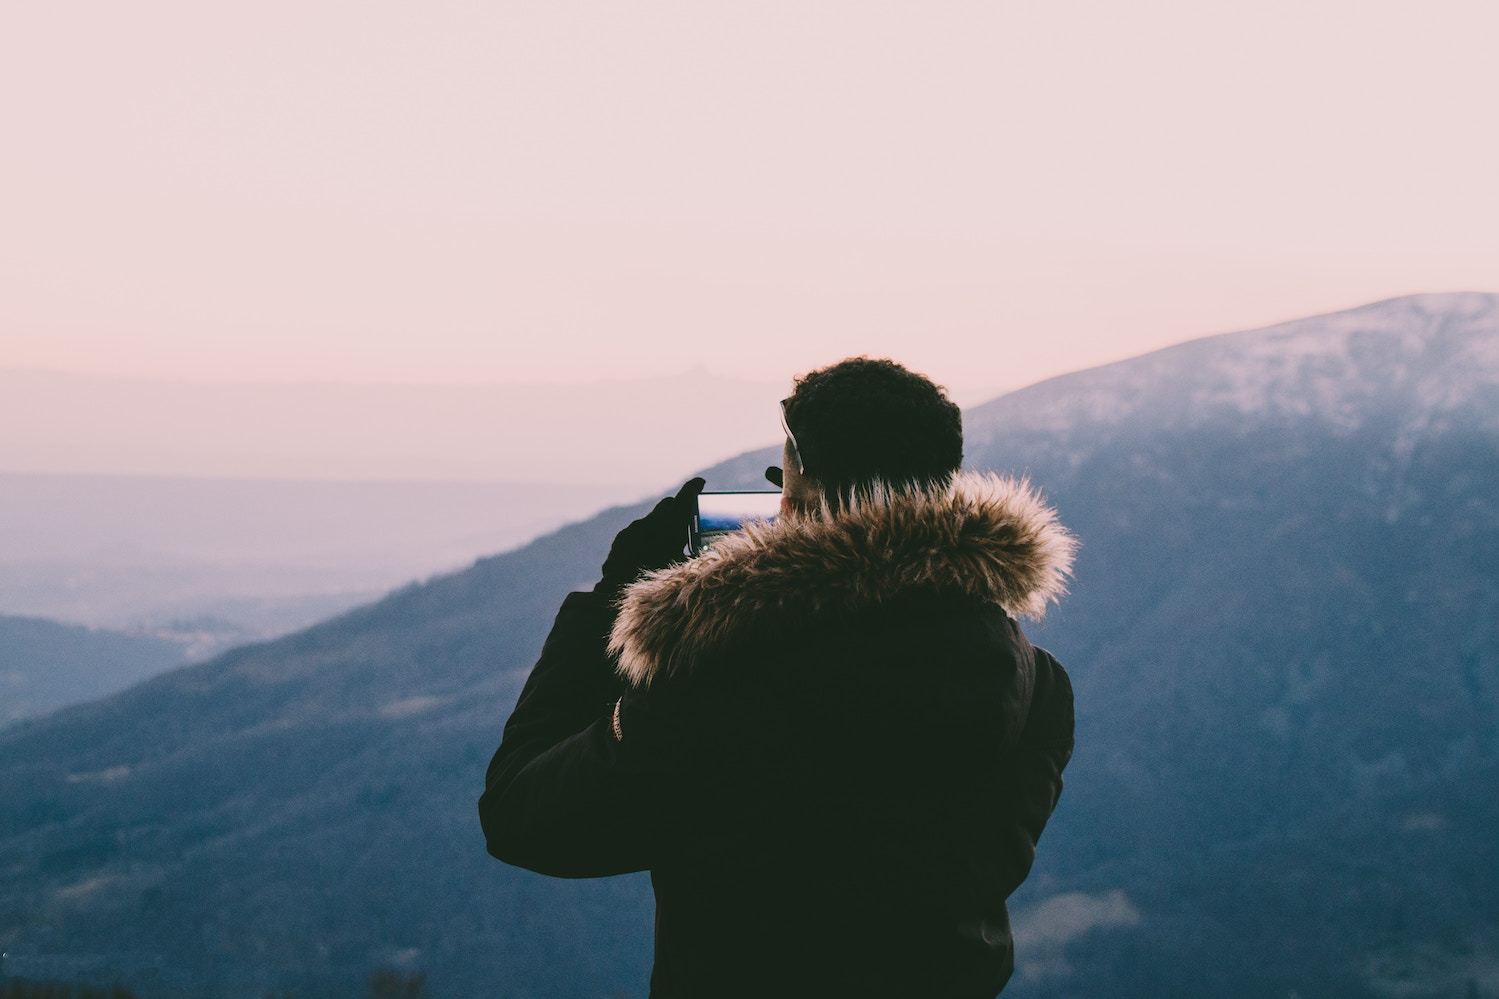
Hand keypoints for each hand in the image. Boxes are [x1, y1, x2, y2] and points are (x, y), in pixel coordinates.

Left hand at [596, 477, 705, 594]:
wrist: (618, 591)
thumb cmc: (656, 581)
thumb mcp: (681, 569)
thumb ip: (694, 555)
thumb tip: (704, 549)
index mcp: (670, 527)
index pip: (685, 497)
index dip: (694, 487)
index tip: (700, 482)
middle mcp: (651, 522)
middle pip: (667, 505)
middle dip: (677, 509)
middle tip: (685, 519)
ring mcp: (634, 529)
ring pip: (651, 519)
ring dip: (659, 525)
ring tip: (665, 543)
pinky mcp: (622, 538)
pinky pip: (636, 531)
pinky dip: (644, 537)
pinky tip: (646, 553)